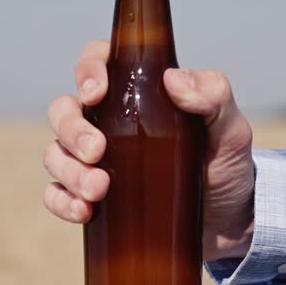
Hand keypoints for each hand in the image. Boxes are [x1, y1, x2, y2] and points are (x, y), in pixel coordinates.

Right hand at [43, 40, 254, 261]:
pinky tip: (83, 211)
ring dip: (68, 170)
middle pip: (64, 111)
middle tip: (97, 152)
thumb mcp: (230, 129)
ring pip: (56, 153)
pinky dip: (61, 201)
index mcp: (136, 96)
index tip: (95, 93)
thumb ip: (213, 96)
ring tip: (98, 189)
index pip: (96, 64)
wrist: (227, 220)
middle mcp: (108, 124)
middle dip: (72, 130)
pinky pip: (57, 194)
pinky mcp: (92, 197)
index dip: (86, 71)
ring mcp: (96, 162)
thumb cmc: (224, 166)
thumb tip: (173, 79)